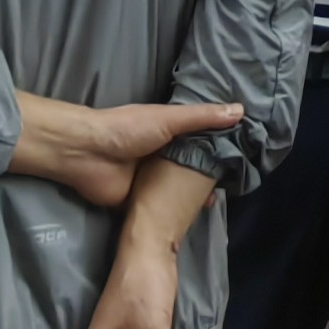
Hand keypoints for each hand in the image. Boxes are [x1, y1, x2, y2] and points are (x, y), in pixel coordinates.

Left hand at [12, 95, 244, 207]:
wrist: (86, 155)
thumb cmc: (127, 130)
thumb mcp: (169, 119)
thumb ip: (202, 117)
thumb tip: (240, 111)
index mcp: (168, 131)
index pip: (200, 138)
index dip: (219, 146)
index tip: (242, 156)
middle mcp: (162, 153)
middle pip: (190, 165)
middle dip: (208, 175)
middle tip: (233, 185)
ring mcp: (150, 178)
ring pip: (177, 188)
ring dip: (193, 195)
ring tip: (217, 203)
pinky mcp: (140, 199)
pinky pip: (162, 207)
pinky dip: (175, 212)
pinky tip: (194, 218)